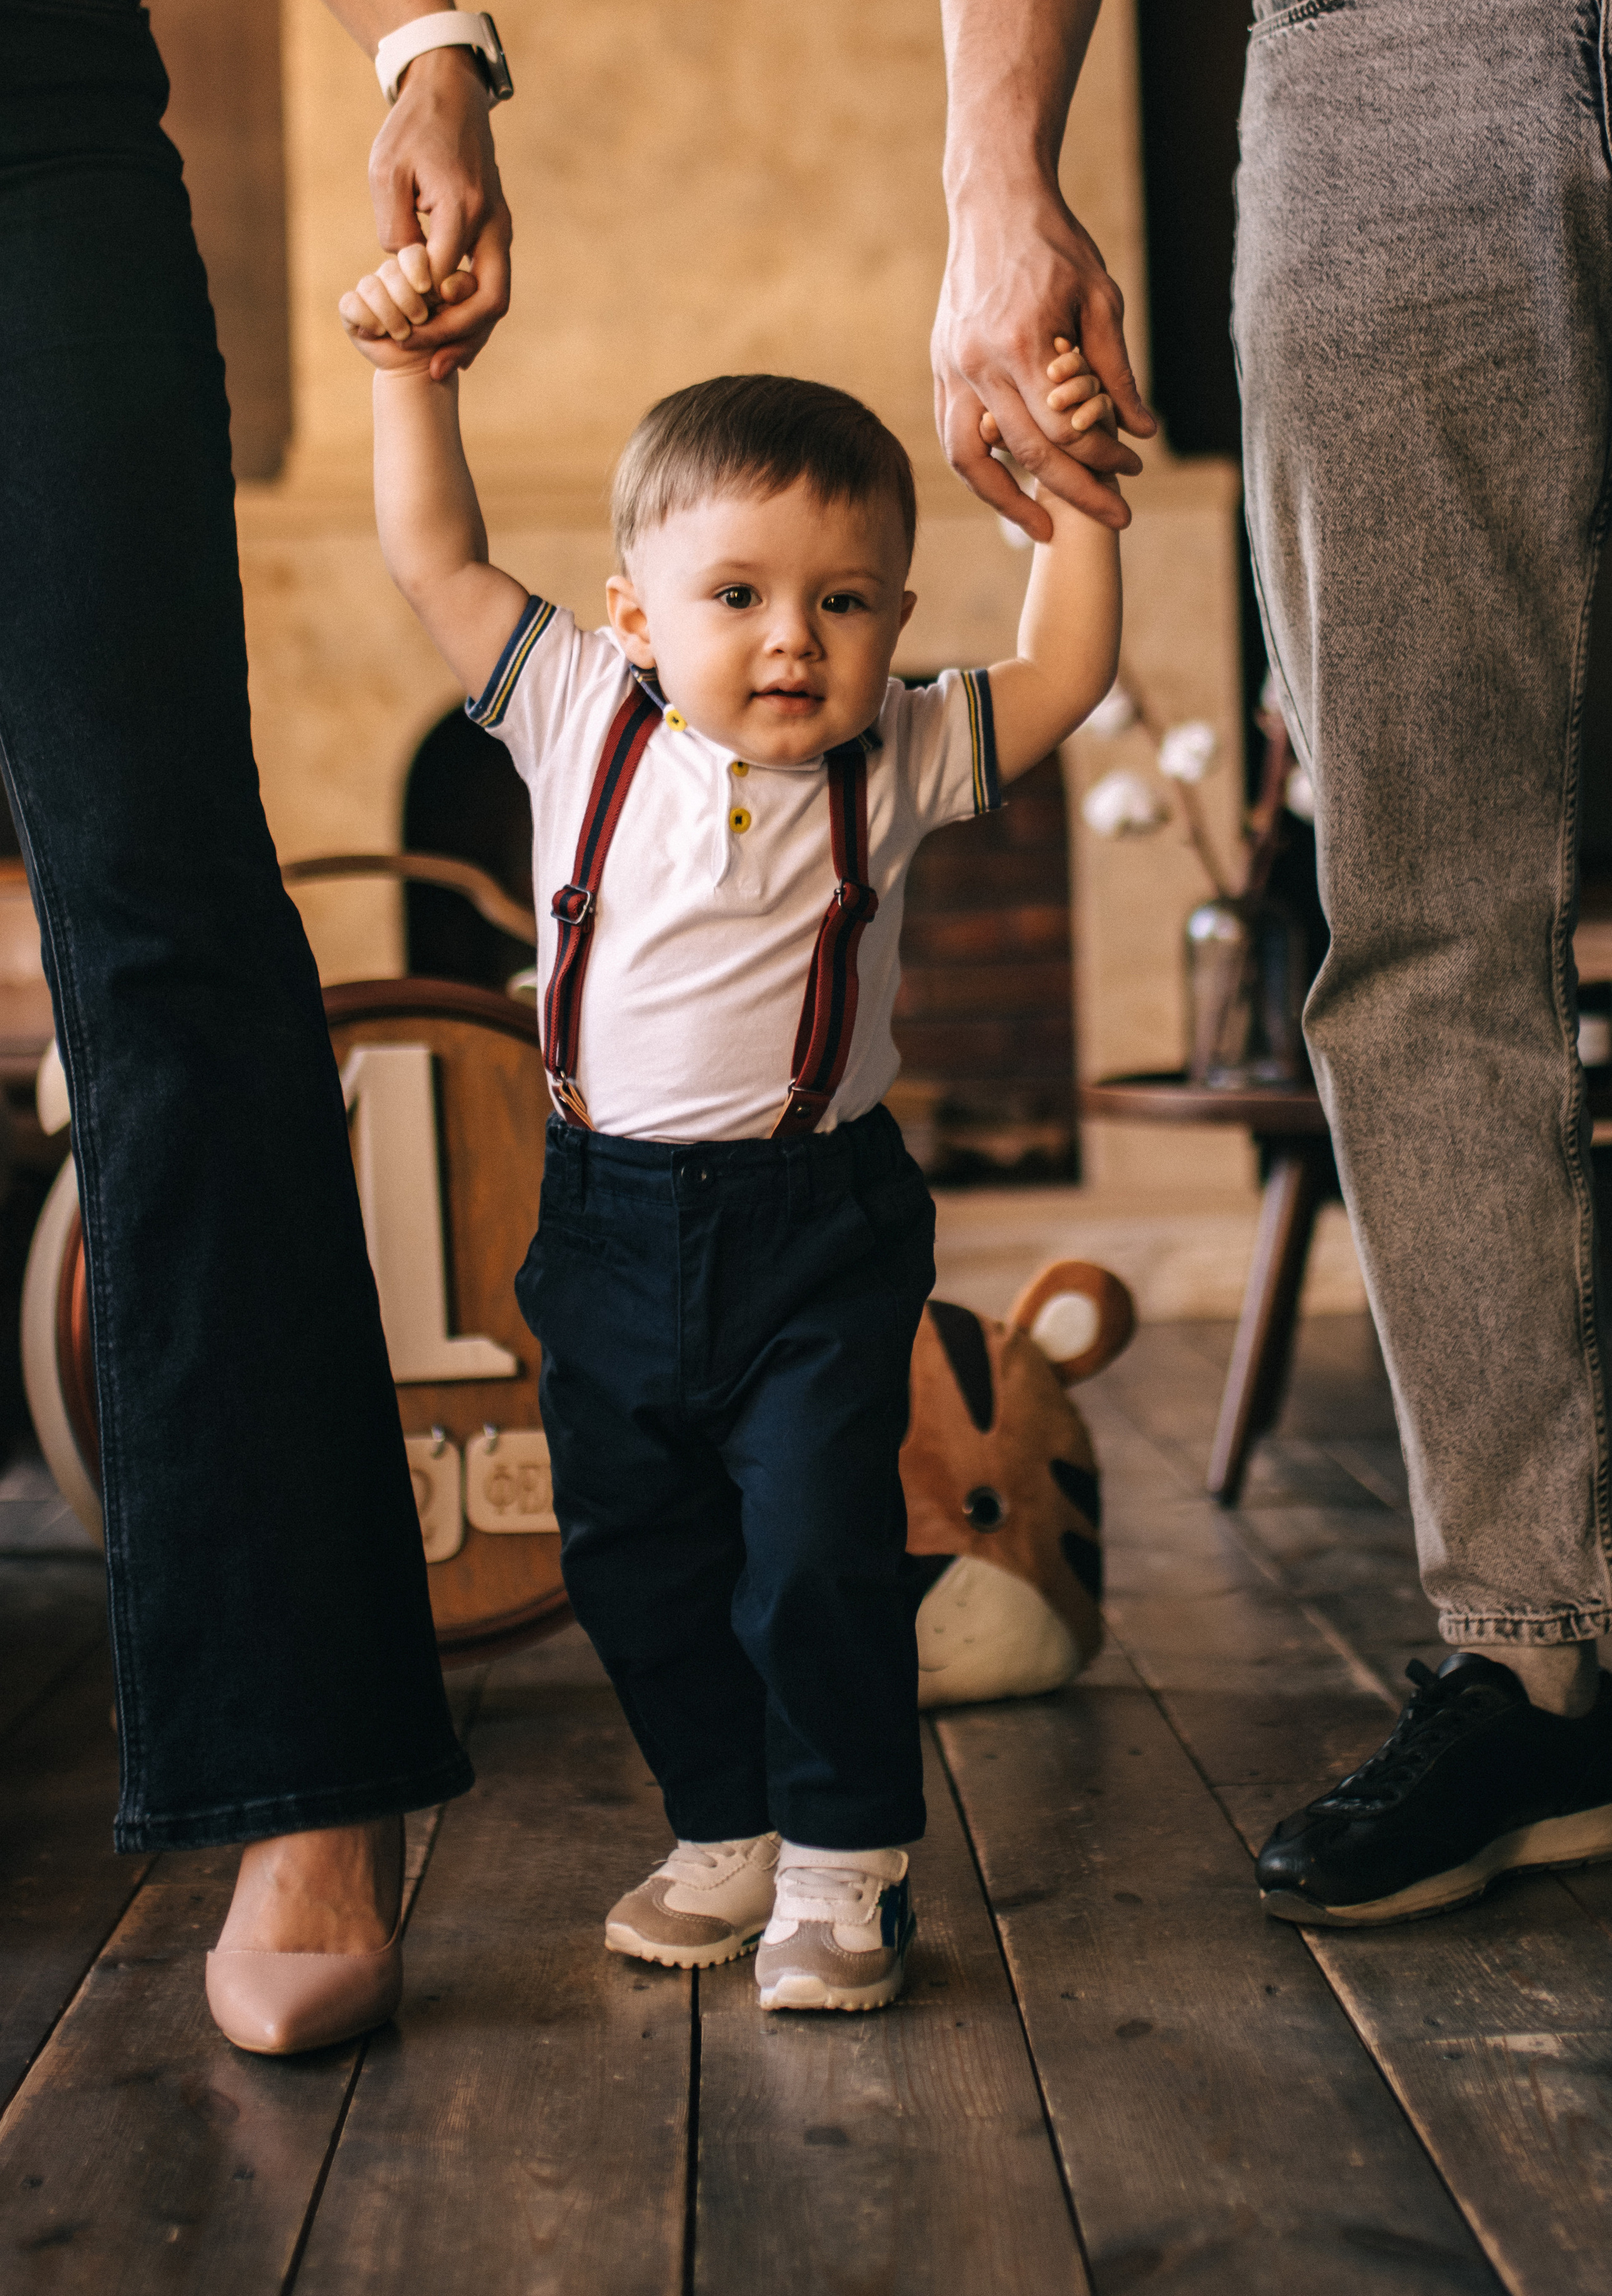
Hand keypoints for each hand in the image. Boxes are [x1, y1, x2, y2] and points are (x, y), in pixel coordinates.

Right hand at [340, 242, 476, 371]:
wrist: (423, 368)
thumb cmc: (444, 337)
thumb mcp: (462, 313)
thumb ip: (464, 291)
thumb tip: (446, 285)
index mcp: (416, 268)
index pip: (411, 254)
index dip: (418, 271)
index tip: (428, 291)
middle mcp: (390, 274)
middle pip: (390, 270)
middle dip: (407, 300)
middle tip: (420, 320)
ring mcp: (369, 290)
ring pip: (370, 286)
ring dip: (389, 314)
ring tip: (403, 334)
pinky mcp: (351, 308)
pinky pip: (350, 304)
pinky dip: (367, 319)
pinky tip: (379, 333)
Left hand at [367, 46, 511, 379]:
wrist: (451, 95)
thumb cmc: (412, 129)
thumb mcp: (386, 169)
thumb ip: (394, 224)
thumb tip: (404, 272)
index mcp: (463, 206)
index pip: (445, 277)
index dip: (421, 310)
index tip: (394, 327)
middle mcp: (491, 223)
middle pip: (489, 301)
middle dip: (458, 339)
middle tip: (430, 365)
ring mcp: (500, 229)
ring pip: (496, 299)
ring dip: (471, 338)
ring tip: (442, 367)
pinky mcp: (497, 233)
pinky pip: (492, 285)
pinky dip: (474, 320)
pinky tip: (455, 346)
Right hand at [933, 187, 1152, 540]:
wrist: (993, 203)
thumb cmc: (1054, 245)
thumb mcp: (1100, 298)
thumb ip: (1117, 370)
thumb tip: (1142, 431)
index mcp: (1021, 342)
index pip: (1065, 428)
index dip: (1103, 456)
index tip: (1133, 467)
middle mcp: (978, 363)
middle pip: (1027, 453)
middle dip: (1076, 491)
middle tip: (1117, 517)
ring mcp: (952, 369)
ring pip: (971, 461)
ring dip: (1008, 503)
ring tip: (1046, 529)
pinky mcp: (941, 370)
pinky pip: (953, 439)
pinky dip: (980, 472)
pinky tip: (1010, 488)